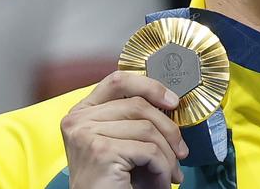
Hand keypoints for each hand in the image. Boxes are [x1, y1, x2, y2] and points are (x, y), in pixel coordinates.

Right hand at [61, 71, 188, 188]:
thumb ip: (134, 118)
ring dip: (167, 155)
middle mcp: (78, 119)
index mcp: (82, 111)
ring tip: (170, 173)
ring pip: (147, 129)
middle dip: (168, 130)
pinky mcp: (101, 151)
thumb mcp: (120, 140)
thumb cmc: (112, 180)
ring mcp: (87, 134)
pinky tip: (161, 182)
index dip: (150, 86)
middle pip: (139, 105)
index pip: (119, 80)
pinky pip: (149, 150)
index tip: (173, 100)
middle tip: (181, 151)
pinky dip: (163, 168)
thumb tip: (170, 101)